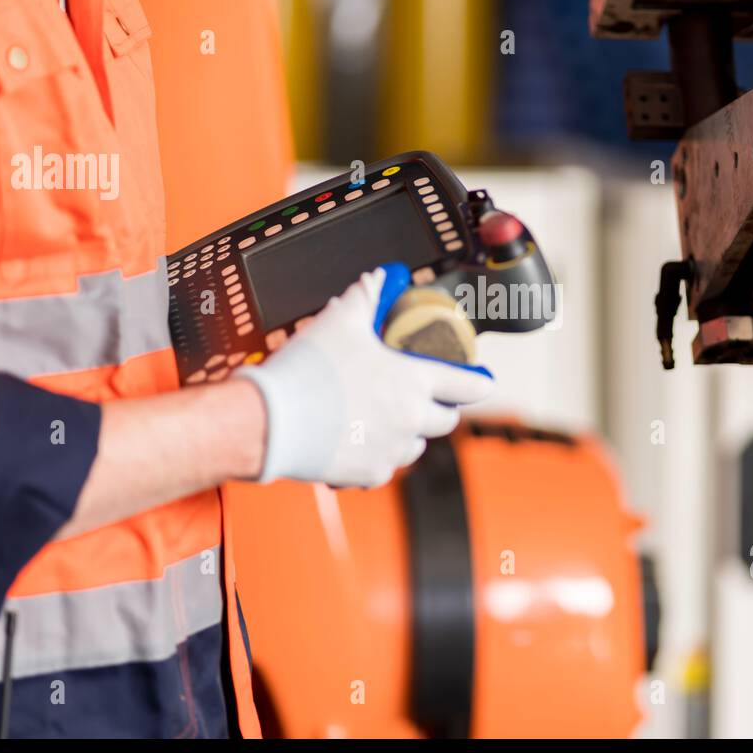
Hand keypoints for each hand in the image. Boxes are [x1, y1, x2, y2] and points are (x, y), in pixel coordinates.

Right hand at [235, 267, 492, 487]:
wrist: (270, 420)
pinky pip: (385, 467)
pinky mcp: (368, 474)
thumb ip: (366, 295)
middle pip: (446, 421)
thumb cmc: (307, 371)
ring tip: (386, 417)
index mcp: (413, 382)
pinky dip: (377, 455)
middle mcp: (410, 420)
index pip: (467, 386)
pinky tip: (357, 440)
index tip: (483, 382)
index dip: (478, 383)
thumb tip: (381, 278)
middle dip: (441, 408)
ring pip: (417, 446)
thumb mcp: (339, 319)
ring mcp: (391, 451)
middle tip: (424, 397)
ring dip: (410, 433)